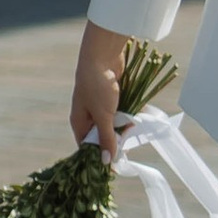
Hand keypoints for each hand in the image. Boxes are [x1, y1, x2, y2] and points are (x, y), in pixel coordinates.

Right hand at [70, 21, 128, 161]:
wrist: (103, 54)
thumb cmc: (98, 86)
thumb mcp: (103, 115)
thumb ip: (106, 138)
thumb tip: (106, 162)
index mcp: (79, 121)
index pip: (87, 145)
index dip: (99, 154)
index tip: (114, 162)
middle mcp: (88, 115)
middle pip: (101, 135)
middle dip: (114, 139)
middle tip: (127, 143)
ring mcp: (100, 105)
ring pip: (113, 123)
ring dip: (123, 126)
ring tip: (133, 127)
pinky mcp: (113, 96)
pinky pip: (122, 110)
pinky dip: (129, 113)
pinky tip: (138, 116)